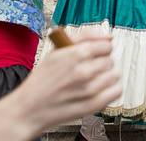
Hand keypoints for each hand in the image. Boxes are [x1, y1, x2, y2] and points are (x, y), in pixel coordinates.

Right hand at [0, 32, 120, 139]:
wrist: (28, 109)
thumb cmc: (42, 80)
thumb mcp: (57, 51)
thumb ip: (84, 37)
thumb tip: (108, 37)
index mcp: (75, 54)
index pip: (107, 45)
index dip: (100, 49)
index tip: (93, 55)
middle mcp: (84, 71)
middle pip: (110, 60)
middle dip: (101, 63)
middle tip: (88, 69)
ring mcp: (89, 90)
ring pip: (115, 74)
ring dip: (106, 76)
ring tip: (92, 80)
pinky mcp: (93, 105)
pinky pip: (116, 91)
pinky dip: (111, 89)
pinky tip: (100, 89)